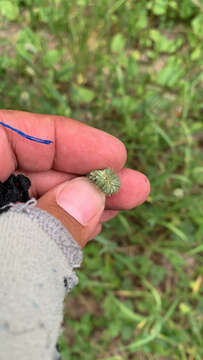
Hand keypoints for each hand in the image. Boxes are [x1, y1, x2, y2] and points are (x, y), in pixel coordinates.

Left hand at [0, 110, 149, 246]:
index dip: (69, 140)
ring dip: (80, 202)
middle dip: (85, 177)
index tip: (115, 155)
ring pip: (32, 199)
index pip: (13, 135)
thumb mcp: (12, 258)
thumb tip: (90, 196)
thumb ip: (48, 226)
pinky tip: (89, 224)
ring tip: (123, 204)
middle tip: (132, 187)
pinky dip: (60, 226)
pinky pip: (27, 229)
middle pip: (30, 168)